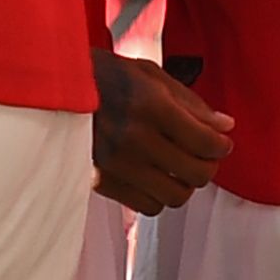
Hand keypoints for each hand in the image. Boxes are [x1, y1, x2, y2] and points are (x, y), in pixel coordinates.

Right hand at [89, 51, 233, 213]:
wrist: (53, 89)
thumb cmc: (105, 76)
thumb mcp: (149, 74)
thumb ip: (191, 102)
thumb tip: (225, 126)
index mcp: (149, 104)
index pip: (205, 142)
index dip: (221, 146)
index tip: (221, 143)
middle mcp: (134, 138)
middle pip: (195, 173)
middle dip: (208, 166)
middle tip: (204, 156)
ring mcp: (116, 164)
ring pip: (175, 196)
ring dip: (184, 184)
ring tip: (179, 168)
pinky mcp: (101, 181)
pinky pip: (148, 206)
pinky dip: (159, 196)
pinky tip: (155, 177)